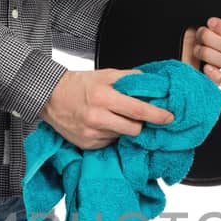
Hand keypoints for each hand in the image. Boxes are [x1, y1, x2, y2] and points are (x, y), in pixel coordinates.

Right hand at [39, 67, 176, 150]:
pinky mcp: (87, 145)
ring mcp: (91, 134)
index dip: (157, 115)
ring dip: (123, 129)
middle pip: (134, 130)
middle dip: (140, 124)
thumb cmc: (79, 85)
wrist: (51, 98)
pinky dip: (110, 134)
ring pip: (122, 137)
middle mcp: (97, 118)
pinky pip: (110, 143)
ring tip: (112, 117)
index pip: (138, 110)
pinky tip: (101, 124)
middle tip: (137, 116)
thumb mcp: (105, 74)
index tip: (169, 117)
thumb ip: (130, 79)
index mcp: (103, 98)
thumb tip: (152, 84)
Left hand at [182, 17, 220, 85]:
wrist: (174, 67)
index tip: (210, 23)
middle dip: (210, 39)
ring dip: (208, 54)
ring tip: (196, 52)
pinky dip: (215, 74)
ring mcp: (219, 69)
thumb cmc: (182, 48)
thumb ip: (207, 28)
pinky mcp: (213, 82)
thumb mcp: (192, 32)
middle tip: (199, 38)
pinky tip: (207, 68)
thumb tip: (212, 22)